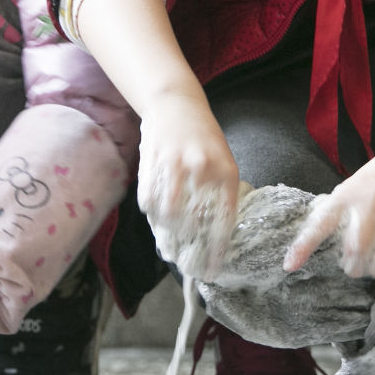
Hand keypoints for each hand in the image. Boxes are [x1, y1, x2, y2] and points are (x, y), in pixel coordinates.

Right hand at [137, 97, 239, 280]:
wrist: (176, 103)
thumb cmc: (202, 139)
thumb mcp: (222, 162)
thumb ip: (218, 196)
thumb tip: (211, 237)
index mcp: (226, 172)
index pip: (224, 220)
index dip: (216, 250)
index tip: (211, 270)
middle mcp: (203, 169)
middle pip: (194, 223)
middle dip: (187, 248)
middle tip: (183, 262)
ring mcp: (176, 164)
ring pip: (168, 215)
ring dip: (166, 233)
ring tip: (167, 243)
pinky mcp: (153, 161)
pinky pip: (148, 199)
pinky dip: (149, 213)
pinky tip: (154, 216)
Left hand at [285, 155, 374, 276]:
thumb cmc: (372, 184)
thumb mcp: (347, 191)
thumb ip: (331, 216)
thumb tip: (303, 251)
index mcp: (346, 195)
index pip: (319, 223)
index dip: (303, 246)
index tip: (289, 266)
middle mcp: (370, 200)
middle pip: (357, 247)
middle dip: (354, 267)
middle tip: (354, 268)